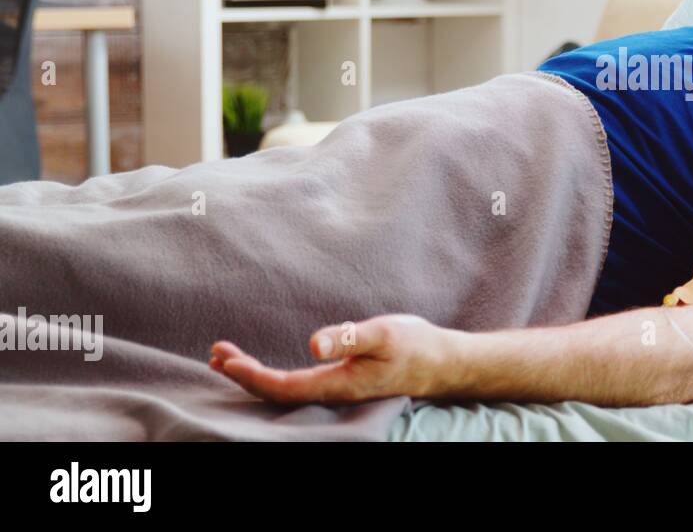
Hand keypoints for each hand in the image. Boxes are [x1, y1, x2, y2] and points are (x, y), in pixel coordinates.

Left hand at [210, 314, 459, 403]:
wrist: (442, 363)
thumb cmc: (415, 345)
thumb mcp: (384, 333)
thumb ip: (347, 337)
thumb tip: (313, 343)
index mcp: (338, 384)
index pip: (283, 387)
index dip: (251, 376)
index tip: (225, 359)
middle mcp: (333, 393)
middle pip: (276, 393)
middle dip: (243, 376)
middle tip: (216, 354)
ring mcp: (337, 391)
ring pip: (285, 391)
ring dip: (254, 376)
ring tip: (227, 359)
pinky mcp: (341, 383)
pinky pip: (297, 386)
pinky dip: (273, 375)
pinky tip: (265, 366)